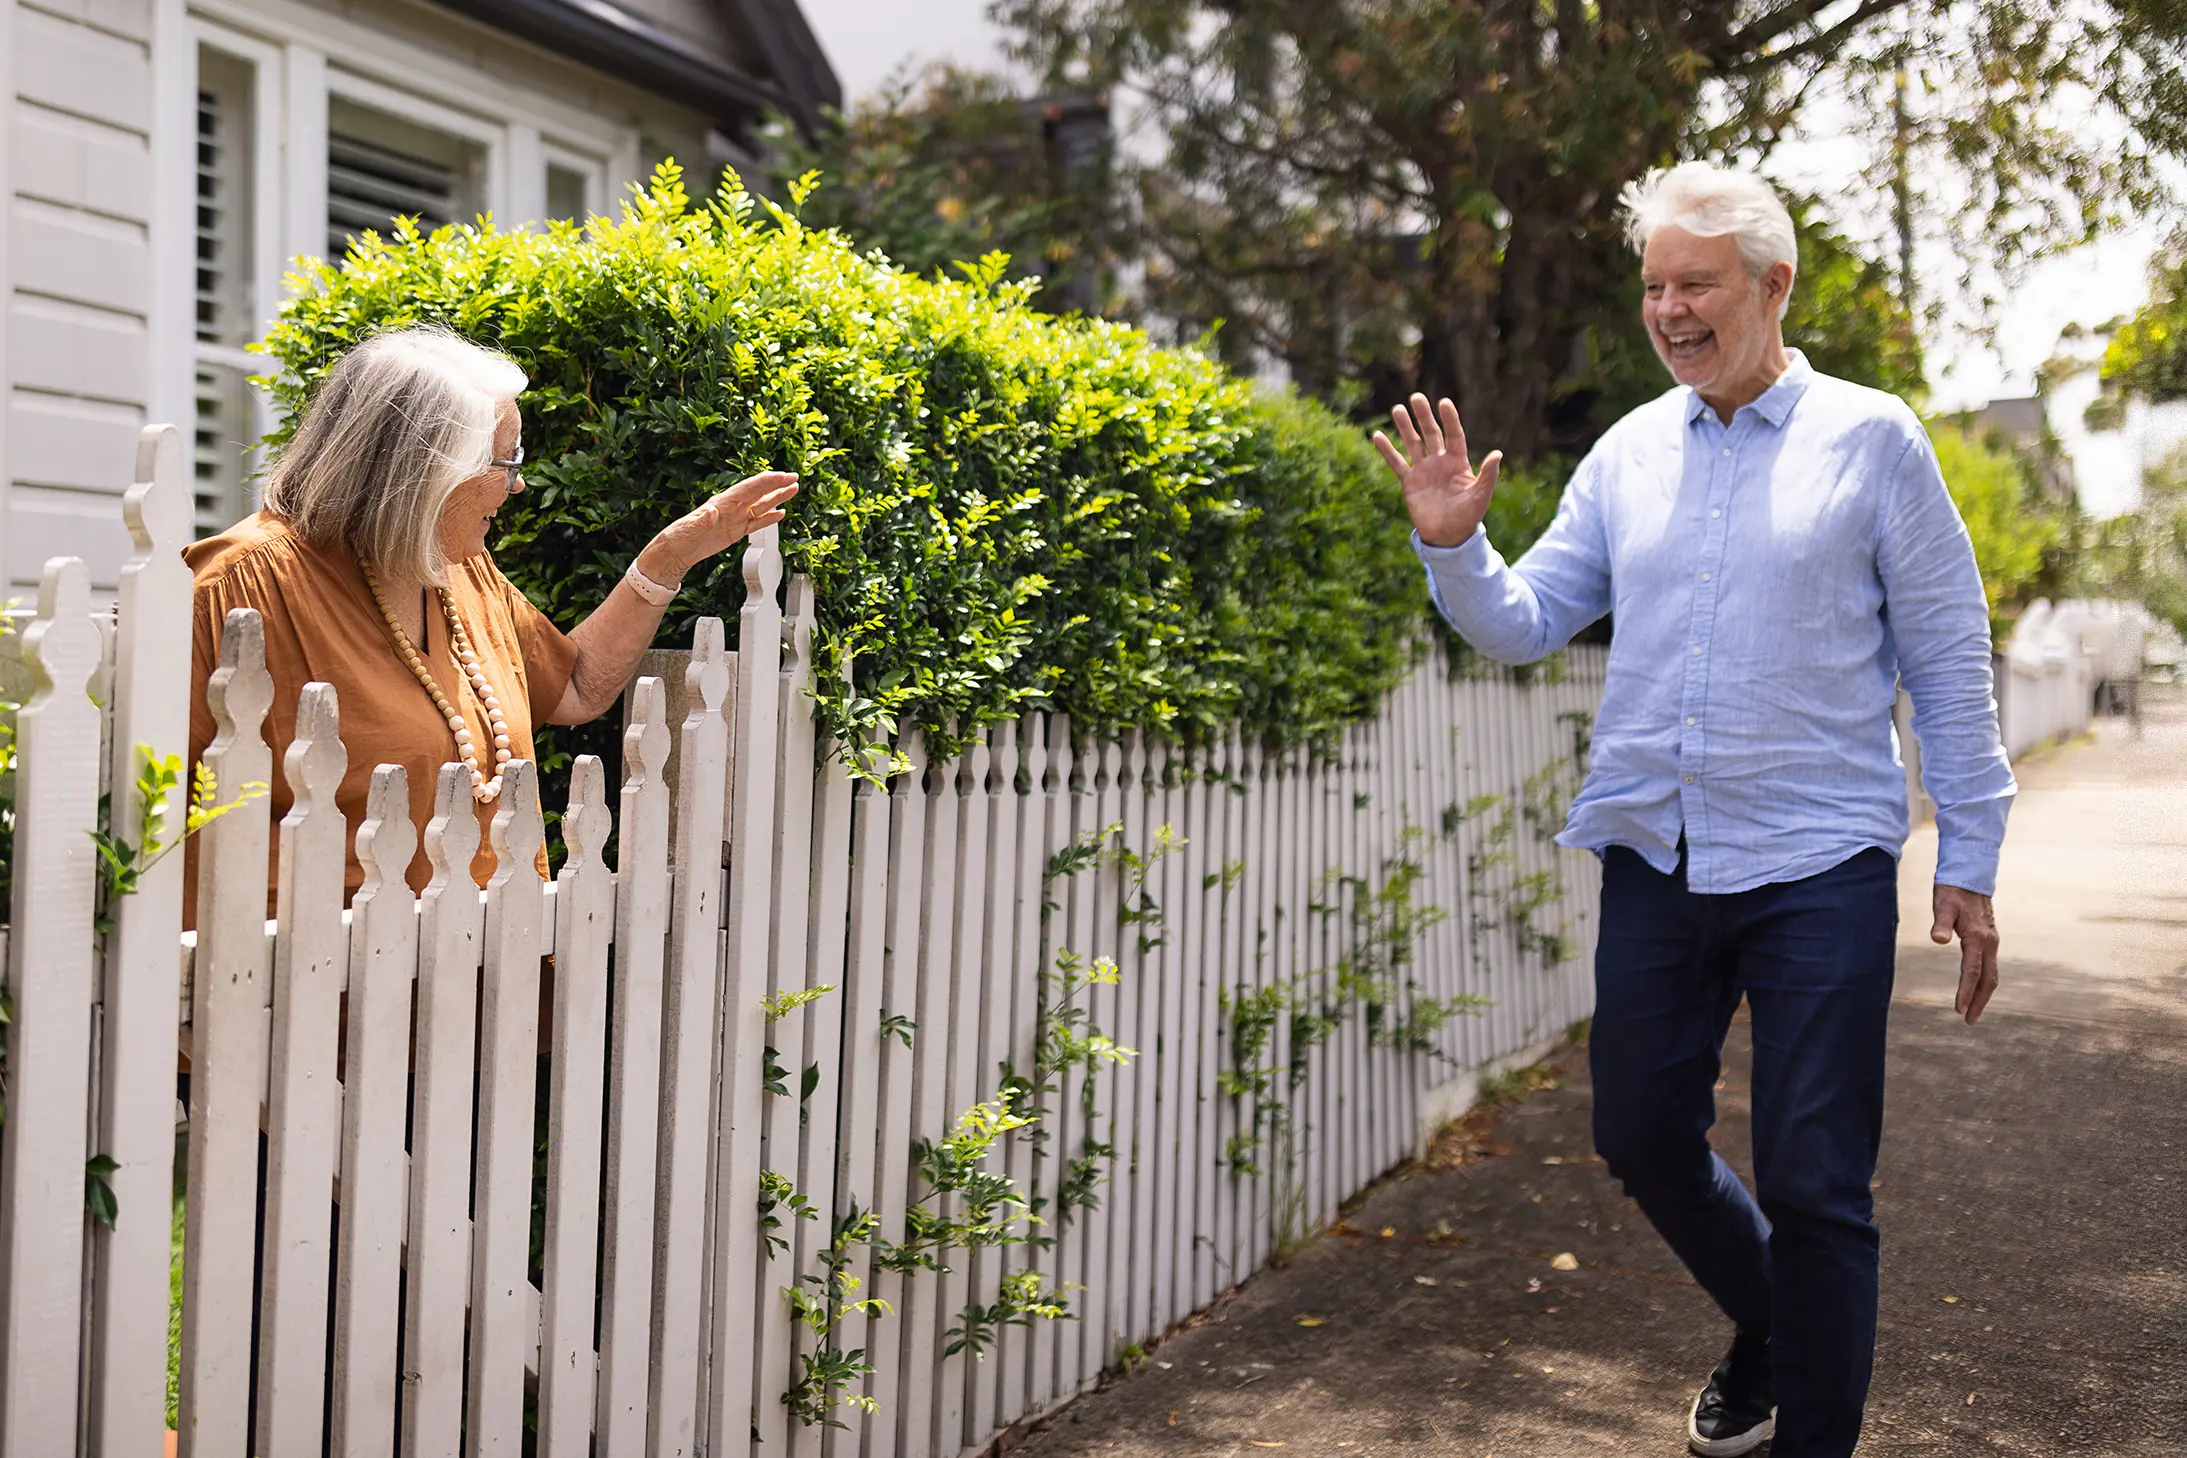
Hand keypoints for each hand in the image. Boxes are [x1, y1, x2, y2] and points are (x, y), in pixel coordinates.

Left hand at [637, 471, 799, 583]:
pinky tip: (780, 514)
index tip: (783, 476)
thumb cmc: (678, 537)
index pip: (749, 489)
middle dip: (777, 485)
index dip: (767, 481)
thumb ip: (702, 519)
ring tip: (793, 490)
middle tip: (794, 477)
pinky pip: (756, 523)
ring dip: (777, 498)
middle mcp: (731, 508)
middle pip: (759, 493)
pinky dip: (769, 518)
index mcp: (722, 503)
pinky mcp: (735, 532)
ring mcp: (734, 519)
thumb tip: (712, 510)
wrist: (675, 552)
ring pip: (761, 506)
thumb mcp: (689, 528)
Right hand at [1372, 394, 1502, 548]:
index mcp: (1458, 462)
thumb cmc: (1468, 516)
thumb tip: (1497, 453)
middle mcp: (1440, 462)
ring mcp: (1423, 471)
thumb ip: (1488, 475)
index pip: (1454, 435)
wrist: (1448, 536)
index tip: (1444, 402)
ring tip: (1397, 409)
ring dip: (1405, 427)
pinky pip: (1397, 463)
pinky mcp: (1409, 482)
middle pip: (1431, 434)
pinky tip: (1377, 436)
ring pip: (1413, 444)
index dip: (1450, 420)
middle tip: (1416, 397)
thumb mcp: (1481, 495)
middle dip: (1423, 416)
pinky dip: (1387, 450)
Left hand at [1931, 884, 1999, 1024]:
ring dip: (1983, 994)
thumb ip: (1940, 923)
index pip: (1972, 971)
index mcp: (1977, 937)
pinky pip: (1990, 966)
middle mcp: (1989, 942)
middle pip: (1988, 979)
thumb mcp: (1942, 905)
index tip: (1959, 1010)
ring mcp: (1992, 941)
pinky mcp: (1989, 939)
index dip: (1966, 992)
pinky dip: (1985, 982)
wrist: (1969, 876)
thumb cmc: (1952, 891)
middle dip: (1979, 1002)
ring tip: (1972, 1012)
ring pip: (1991, 974)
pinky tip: (1976, 988)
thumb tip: (1937, 940)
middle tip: (1968, 1021)